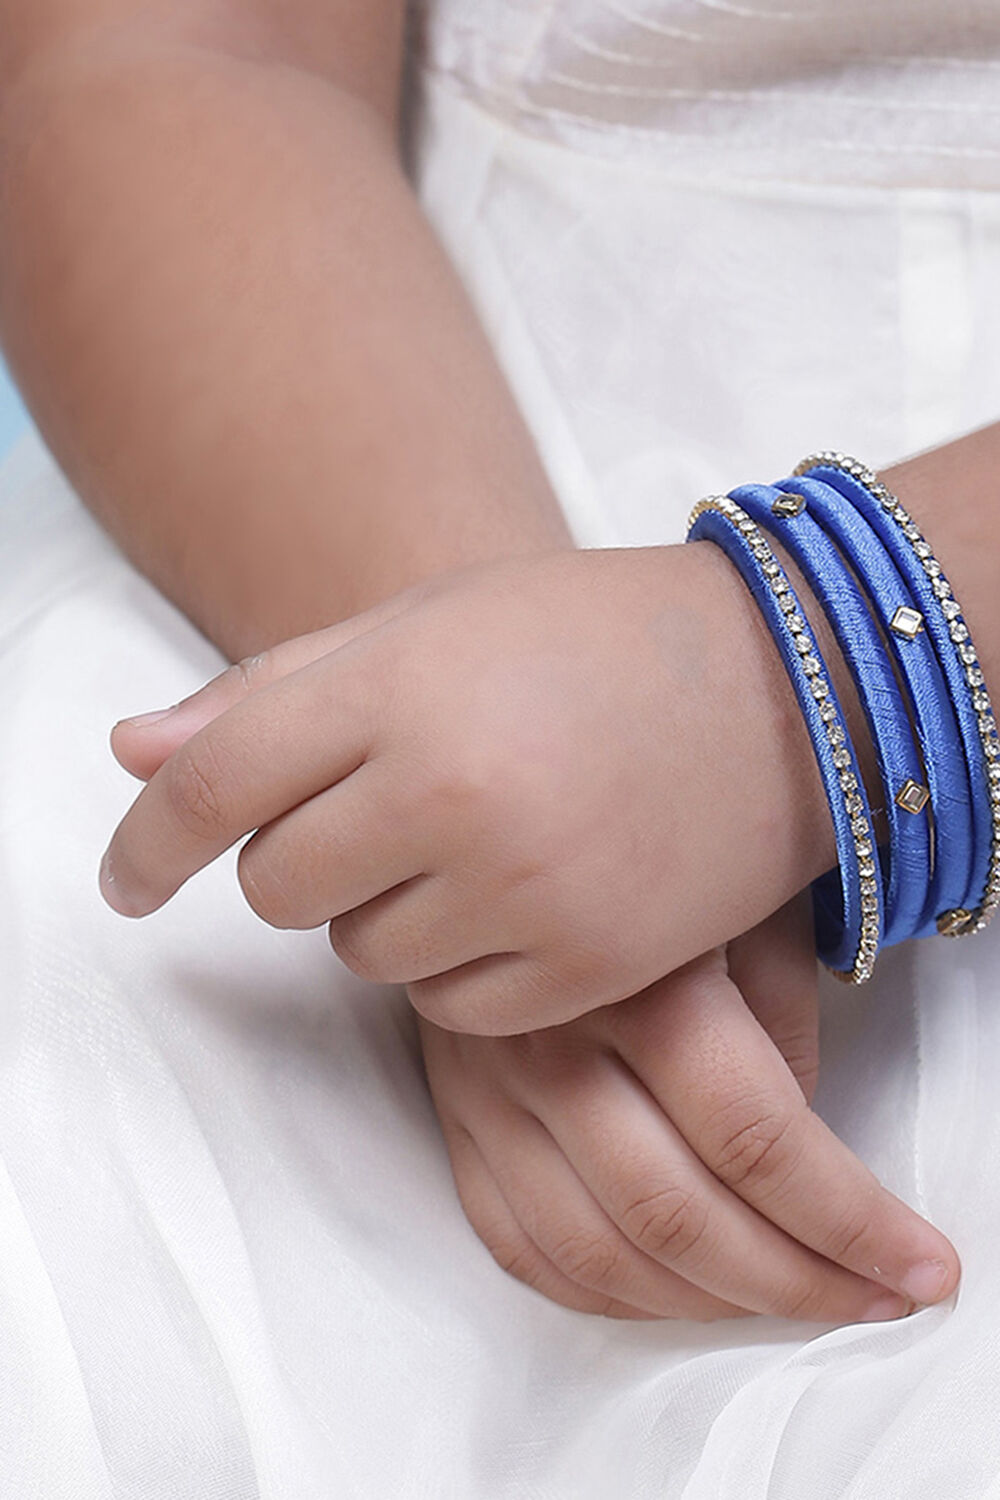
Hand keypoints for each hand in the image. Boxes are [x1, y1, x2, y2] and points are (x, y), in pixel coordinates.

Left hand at [100, 544, 839, 1034]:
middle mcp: (452, 792)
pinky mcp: (587, 967)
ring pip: (361, 956)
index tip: (124, 884)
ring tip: (475, 840)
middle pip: (275, 888)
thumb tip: (127, 753)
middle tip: (377, 810)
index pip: (213, 784)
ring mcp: (525, 890)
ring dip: (382, 912)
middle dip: (296, 860)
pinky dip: (460, 966)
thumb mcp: (426, 625)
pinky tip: (523, 896)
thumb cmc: (586, 638)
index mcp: (400, 686)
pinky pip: (452, 1011)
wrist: (784, 687)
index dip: (146, 841)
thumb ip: (272, 691)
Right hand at [418, 897, 960, 1320]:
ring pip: (597, 1250)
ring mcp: (488, 1086)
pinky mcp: (455, 1113)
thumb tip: (801, 1145)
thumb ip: (783, 1025)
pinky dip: (601, 1293)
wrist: (506, 819)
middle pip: (676, 1216)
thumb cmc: (650, 850)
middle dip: (795, 1284)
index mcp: (639, 980)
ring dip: (704, 1305)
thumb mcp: (745, 902)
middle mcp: (551, 1041)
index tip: (917, 1268)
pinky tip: (670, 1291)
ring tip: (785, 1301)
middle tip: (869, 1300)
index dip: (850, 1223)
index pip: (756, 1142)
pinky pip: (517, 1242)